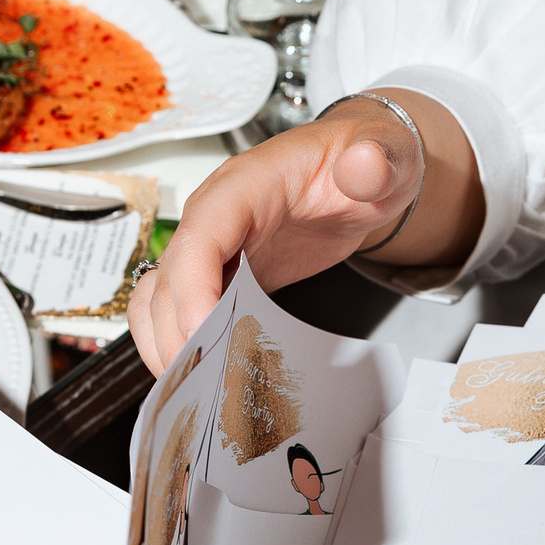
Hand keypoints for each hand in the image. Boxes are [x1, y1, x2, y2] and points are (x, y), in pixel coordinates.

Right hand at [127, 90, 482, 371]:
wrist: (363, 171)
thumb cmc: (365, 160)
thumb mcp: (385, 154)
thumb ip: (377, 160)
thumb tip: (366, 165)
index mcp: (247, 185)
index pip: (200, 234)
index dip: (192, 287)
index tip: (201, 332)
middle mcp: (216, 216)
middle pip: (170, 277)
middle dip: (176, 333)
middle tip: (202, 384)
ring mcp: (213, 247)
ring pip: (159, 297)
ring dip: (165, 343)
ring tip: (192, 389)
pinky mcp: (222, 274)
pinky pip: (178, 308)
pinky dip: (178, 341)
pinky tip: (201, 374)